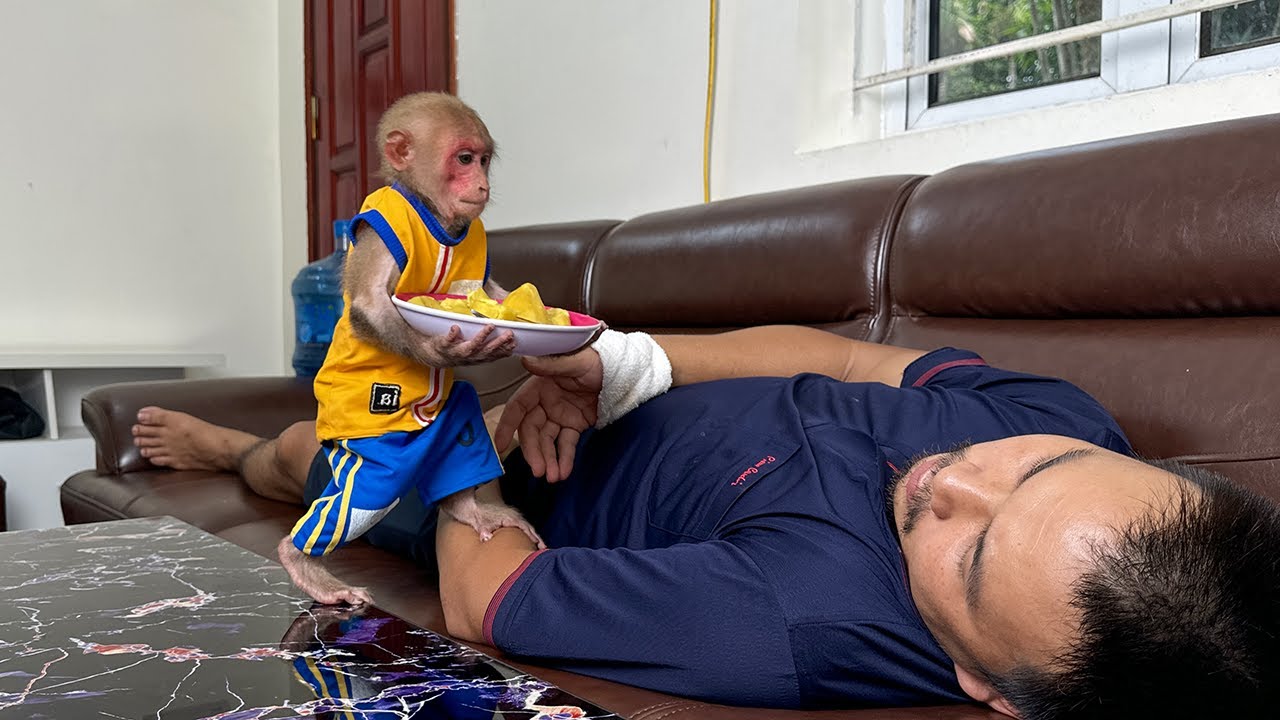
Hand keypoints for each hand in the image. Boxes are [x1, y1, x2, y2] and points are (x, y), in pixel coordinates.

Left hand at [419, 323, 516, 365]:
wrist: (433, 356)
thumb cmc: (457, 351)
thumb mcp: (475, 352)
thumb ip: (490, 347)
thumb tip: (508, 343)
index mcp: (477, 357)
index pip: (493, 354)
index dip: (504, 350)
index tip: (514, 343)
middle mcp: (468, 356)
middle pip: (485, 351)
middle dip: (498, 343)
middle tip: (509, 334)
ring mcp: (456, 352)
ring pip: (471, 347)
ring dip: (481, 337)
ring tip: (490, 326)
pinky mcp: (444, 345)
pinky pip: (447, 341)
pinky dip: (452, 335)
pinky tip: (456, 328)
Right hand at [495, 349, 602, 482]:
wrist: (624, 371)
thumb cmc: (599, 360)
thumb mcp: (578, 361)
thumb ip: (552, 364)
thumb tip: (526, 360)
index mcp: (541, 385)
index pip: (518, 407)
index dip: (507, 425)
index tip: (500, 445)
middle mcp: (546, 402)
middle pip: (532, 430)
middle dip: (533, 451)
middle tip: (538, 470)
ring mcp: (561, 415)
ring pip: (547, 441)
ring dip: (548, 459)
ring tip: (553, 477)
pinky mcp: (575, 424)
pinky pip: (566, 444)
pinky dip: (565, 458)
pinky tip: (564, 472)